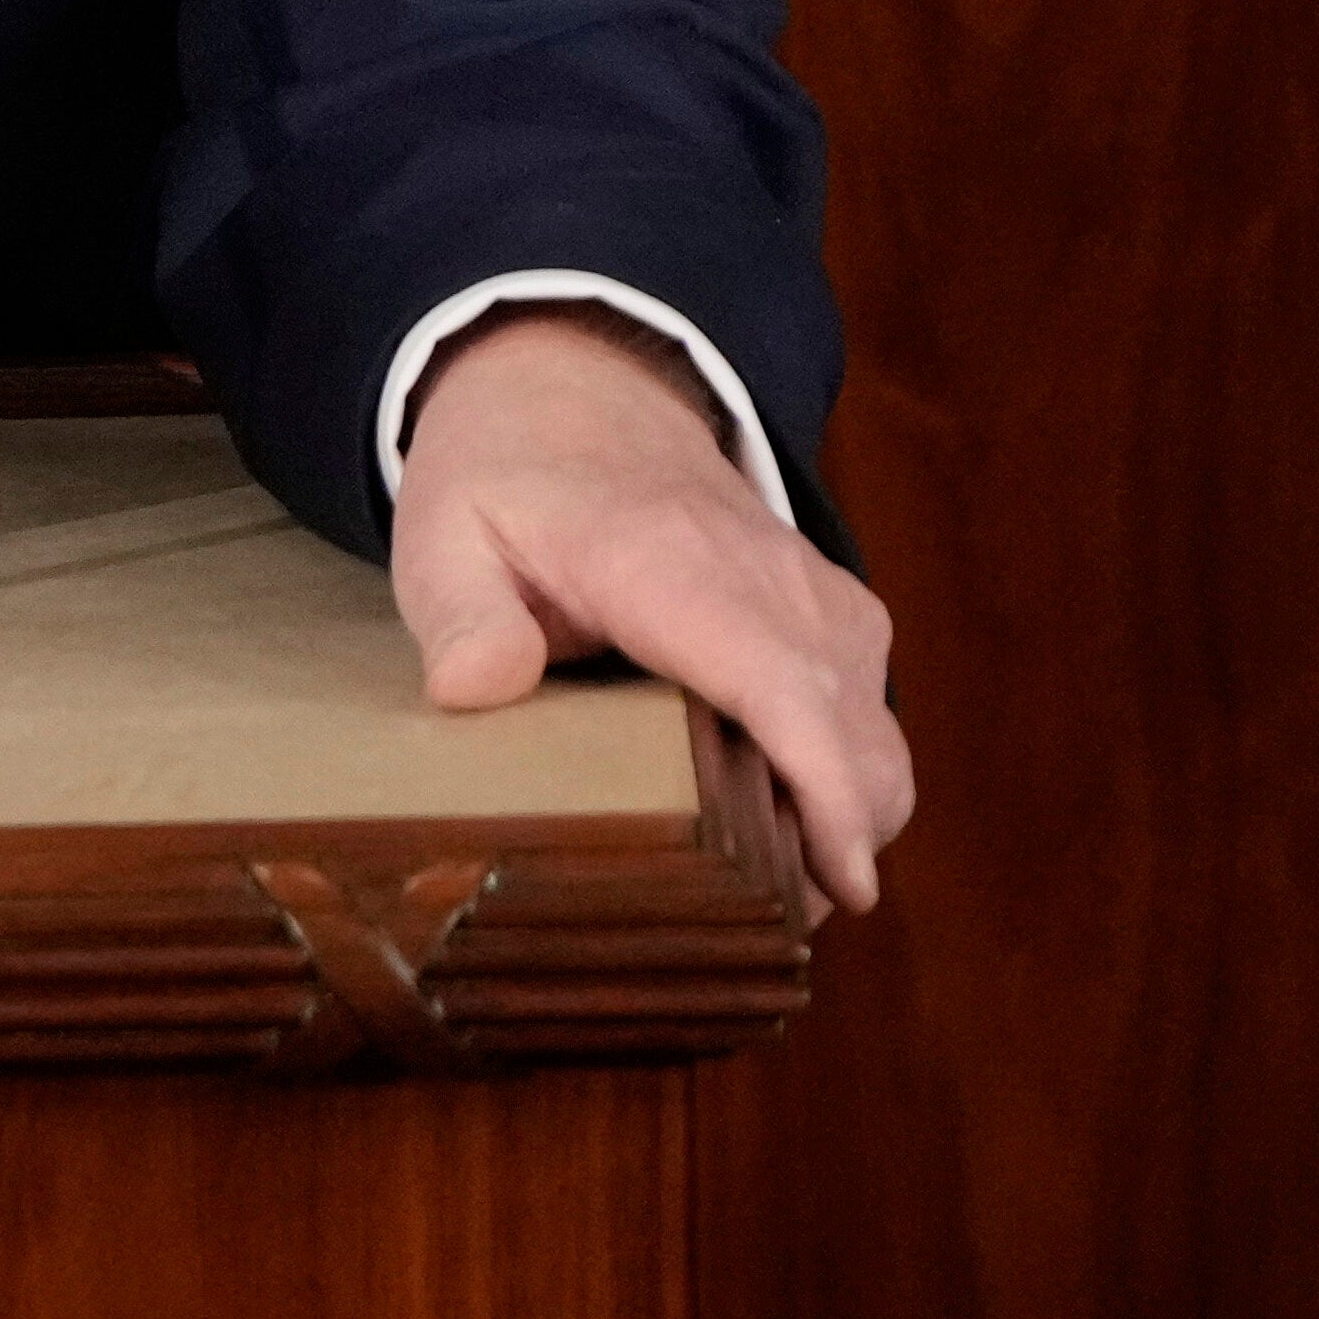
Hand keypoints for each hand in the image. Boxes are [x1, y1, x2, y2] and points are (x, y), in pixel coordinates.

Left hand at [394, 306, 913, 921]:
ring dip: (853, 815)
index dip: (823, 787)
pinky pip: (866, 705)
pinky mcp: (826, 609)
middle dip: (844, 836)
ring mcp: (808, 590)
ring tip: (780, 894)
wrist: (570, 392)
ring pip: (875, 726)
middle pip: (854, 727)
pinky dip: (852, 774)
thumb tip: (476, 687)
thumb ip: (459, 613)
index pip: (782, 682)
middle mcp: (766, 577)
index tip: (842, 879)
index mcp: (669, 565)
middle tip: (776, 925)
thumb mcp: (443, 536)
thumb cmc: (503, 481)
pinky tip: (791, 828)